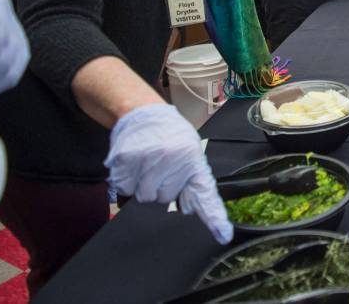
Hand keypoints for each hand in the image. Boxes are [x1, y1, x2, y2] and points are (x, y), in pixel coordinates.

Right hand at [105, 104, 232, 243]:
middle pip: (164, 199)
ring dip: (142, 184)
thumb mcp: (188, 152)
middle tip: (160, 166)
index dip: (216, 219)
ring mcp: (149, 160)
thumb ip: (190, 180)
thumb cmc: (168, 136)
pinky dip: (126, 180)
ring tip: (147, 163)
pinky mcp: (127, 160)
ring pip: (143, 197)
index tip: (224, 235)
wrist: (143, 112)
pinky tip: (134, 162)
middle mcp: (174, 160)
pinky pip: (124, 188)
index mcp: (193, 161)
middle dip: (160, 187)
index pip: (206, 195)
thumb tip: (188, 209)